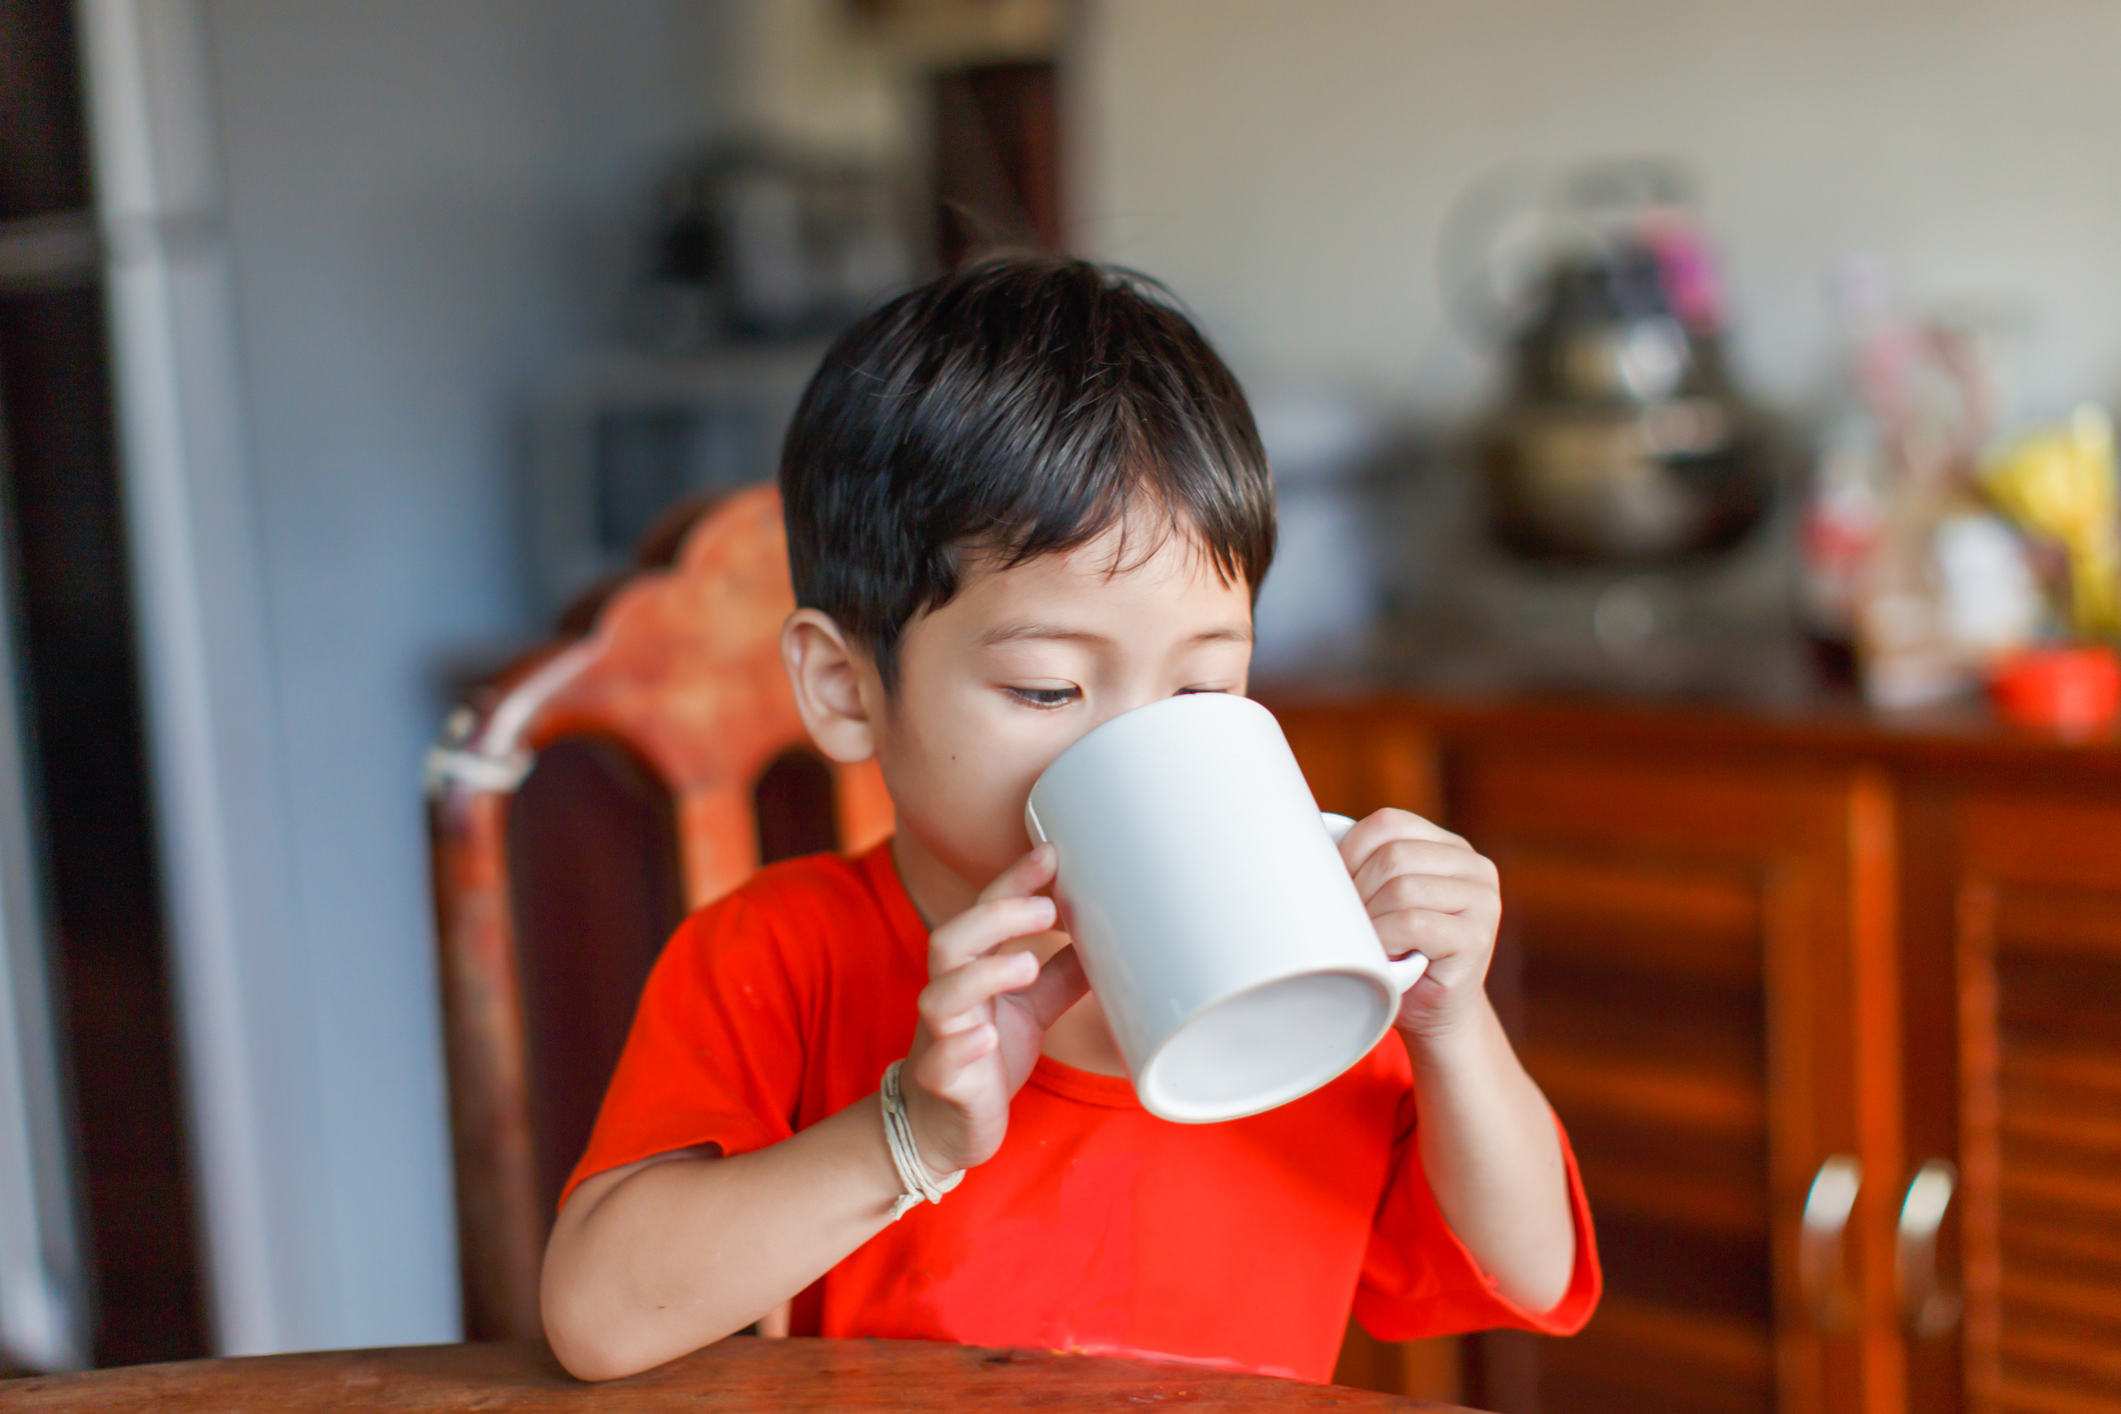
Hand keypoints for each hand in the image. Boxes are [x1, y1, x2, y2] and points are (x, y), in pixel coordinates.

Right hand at [900, 844, 1086, 1175]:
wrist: (943, 1128)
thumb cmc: (985, 1058)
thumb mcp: (1030, 1010)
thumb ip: (1059, 975)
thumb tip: (1107, 940)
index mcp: (970, 971)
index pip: (984, 913)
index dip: (1013, 882)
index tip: (1050, 853)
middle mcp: (949, 997)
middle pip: (951, 940)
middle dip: (996, 917)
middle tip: (1046, 907)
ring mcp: (940, 1039)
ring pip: (940, 996)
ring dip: (982, 975)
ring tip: (1027, 964)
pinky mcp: (943, 1083)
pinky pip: (943, 1062)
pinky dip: (962, 1046)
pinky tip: (987, 1038)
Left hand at [1336, 809, 1501, 1044]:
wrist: (1434, 1015)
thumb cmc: (1399, 955)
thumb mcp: (1383, 899)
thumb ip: (1369, 868)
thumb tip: (1312, 844)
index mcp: (1450, 848)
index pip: (1389, 823)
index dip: (1351, 851)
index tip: (1337, 886)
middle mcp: (1474, 867)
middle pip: (1393, 856)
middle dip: (1359, 891)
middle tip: (1353, 924)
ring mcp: (1482, 901)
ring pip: (1402, 889)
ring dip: (1372, 921)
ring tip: (1372, 942)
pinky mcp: (1477, 937)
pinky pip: (1413, 923)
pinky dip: (1386, 940)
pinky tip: (1387, 955)